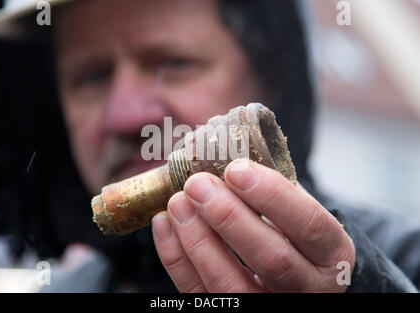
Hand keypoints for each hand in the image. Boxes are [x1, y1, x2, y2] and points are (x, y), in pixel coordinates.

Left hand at [152, 158, 354, 291]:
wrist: (298, 276)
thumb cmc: (293, 234)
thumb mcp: (297, 210)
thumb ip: (273, 190)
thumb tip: (225, 155)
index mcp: (331, 254)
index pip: (309, 225)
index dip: (272, 195)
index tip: (236, 168)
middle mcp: (308, 287)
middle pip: (271, 259)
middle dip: (229, 218)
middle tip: (198, 184)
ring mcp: (269, 306)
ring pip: (231, 284)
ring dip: (198, 240)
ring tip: (178, 202)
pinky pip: (200, 294)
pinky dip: (177, 259)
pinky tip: (165, 224)